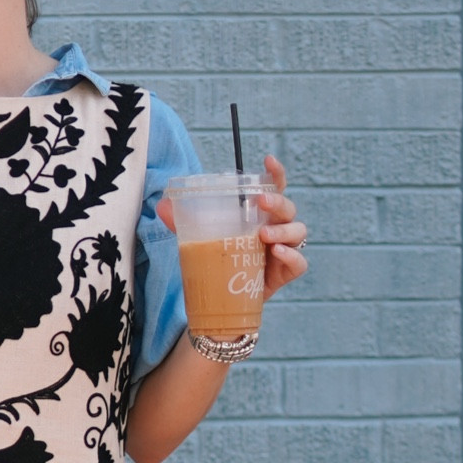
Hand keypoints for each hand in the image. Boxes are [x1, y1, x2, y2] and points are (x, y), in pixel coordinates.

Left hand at [157, 152, 307, 297]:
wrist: (225, 302)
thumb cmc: (219, 263)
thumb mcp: (200, 240)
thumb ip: (184, 223)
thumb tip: (162, 205)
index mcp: (260, 215)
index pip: (275, 188)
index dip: (276, 173)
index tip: (268, 161)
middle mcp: (276, 227)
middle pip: (288, 207)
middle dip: (277, 202)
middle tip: (259, 202)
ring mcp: (283, 249)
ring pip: (298, 231)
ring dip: (282, 230)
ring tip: (263, 236)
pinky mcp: (285, 273)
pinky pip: (299, 262)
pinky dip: (291, 256)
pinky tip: (277, 253)